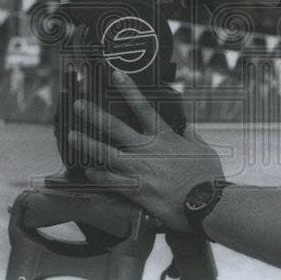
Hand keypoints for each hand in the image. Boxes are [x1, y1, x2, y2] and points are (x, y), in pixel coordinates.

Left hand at [67, 70, 223, 231]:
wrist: (207, 204)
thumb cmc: (208, 177)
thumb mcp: (203, 149)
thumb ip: (191, 136)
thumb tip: (187, 127)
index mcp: (164, 137)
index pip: (143, 107)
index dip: (128, 89)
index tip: (115, 75)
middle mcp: (148, 150)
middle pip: (115, 128)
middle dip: (95, 115)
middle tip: (78, 105)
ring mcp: (140, 170)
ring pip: (106, 154)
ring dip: (88, 144)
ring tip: (72, 136)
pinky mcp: (137, 191)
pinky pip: (111, 182)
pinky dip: (98, 176)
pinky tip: (88, 172)